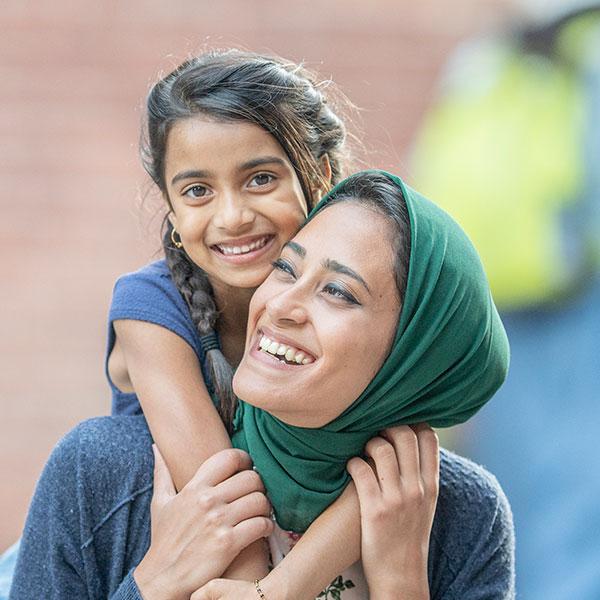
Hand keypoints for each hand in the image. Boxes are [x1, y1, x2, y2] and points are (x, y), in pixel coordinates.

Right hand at [133, 445, 273, 599]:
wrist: (162, 579)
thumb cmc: (164, 540)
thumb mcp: (159, 503)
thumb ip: (162, 473)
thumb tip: (156, 447)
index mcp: (194, 487)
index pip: (229, 458)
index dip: (244, 459)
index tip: (247, 467)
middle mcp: (207, 500)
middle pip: (251, 477)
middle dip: (258, 485)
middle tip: (256, 493)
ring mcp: (219, 522)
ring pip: (260, 500)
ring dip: (265, 506)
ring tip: (261, 511)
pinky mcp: (229, 543)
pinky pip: (261, 524)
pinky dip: (266, 526)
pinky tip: (262, 529)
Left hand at [347, 424, 438, 599]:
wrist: (401, 576)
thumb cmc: (409, 535)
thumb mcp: (426, 505)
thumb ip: (422, 475)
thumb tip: (413, 444)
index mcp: (431, 486)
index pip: (429, 439)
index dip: (414, 423)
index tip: (400, 424)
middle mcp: (416, 489)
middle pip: (405, 435)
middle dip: (388, 426)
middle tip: (377, 432)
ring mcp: (396, 499)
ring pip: (381, 448)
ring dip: (368, 442)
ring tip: (363, 449)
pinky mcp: (374, 510)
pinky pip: (360, 469)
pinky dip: (352, 462)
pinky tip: (350, 466)